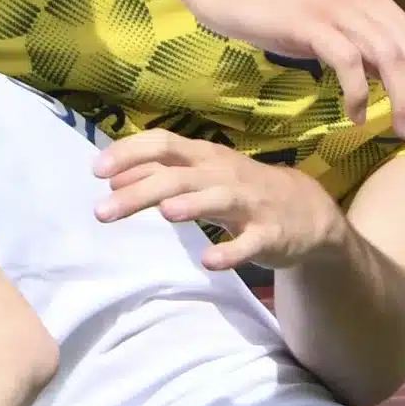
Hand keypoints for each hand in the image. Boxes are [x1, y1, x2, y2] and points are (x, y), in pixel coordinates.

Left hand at [94, 132, 355, 270]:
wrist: (308, 212)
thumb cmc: (242, 191)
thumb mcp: (202, 176)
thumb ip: (159, 175)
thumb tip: (111, 179)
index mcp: (205, 157)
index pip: (163, 144)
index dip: (130, 154)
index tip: (96, 171)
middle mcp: (225, 174)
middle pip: (180, 175)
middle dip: (140, 191)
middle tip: (102, 212)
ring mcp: (250, 203)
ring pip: (218, 199)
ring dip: (192, 205)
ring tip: (165, 212)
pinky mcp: (270, 235)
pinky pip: (250, 243)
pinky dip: (231, 252)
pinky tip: (210, 261)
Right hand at [166, 0, 404, 140]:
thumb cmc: (264, 2)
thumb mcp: (320, 18)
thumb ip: (350, 39)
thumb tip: (378, 73)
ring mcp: (334, 6)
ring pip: (386, 55)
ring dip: (398, 98)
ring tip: (395, 129)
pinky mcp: (309, 22)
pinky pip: (348, 61)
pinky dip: (358, 92)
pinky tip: (354, 114)